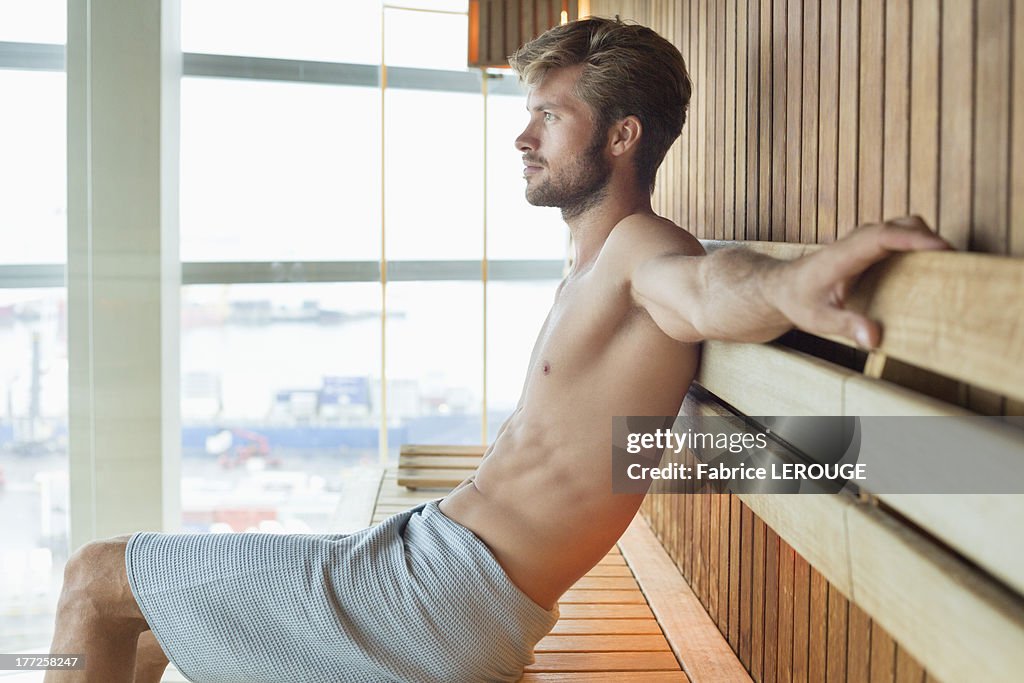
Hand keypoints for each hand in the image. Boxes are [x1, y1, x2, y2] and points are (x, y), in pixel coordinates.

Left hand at [772, 216, 952, 348]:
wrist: (782, 287)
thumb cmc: (798, 301)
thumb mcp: (818, 320)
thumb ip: (846, 327)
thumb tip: (874, 339)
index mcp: (843, 254)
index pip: (883, 236)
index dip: (914, 239)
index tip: (942, 247)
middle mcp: (856, 241)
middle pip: (902, 224)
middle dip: (930, 238)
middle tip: (954, 263)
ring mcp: (865, 241)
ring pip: (905, 227)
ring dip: (928, 240)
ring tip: (948, 267)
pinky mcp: (871, 246)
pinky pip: (902, 237)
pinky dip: (920, 245)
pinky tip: (931, 269)